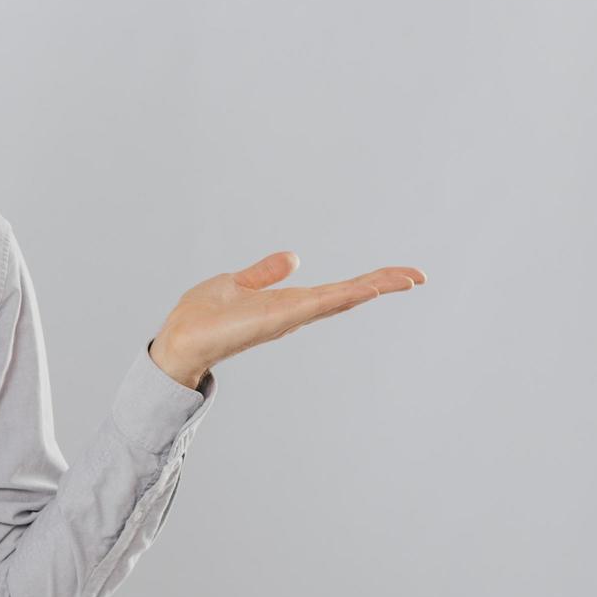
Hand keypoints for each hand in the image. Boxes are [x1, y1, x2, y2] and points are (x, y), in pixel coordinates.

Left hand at [148, 251, 426, 388]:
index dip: (366, 282)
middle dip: (382, 284)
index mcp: (287, 304)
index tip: (398, 275)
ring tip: (407, 277)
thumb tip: (293, 258)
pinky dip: (344, 295)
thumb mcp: (236, 283)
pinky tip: (368, 288)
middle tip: (418, 275)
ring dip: (374, 286)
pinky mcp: (279, 318)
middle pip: (347, 296)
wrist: (179, 339)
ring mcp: (290, 317)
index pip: (335, 291)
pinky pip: (318, 304)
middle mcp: (295, 312)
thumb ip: (264, 273)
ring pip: (341, 299)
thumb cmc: (201, 317)